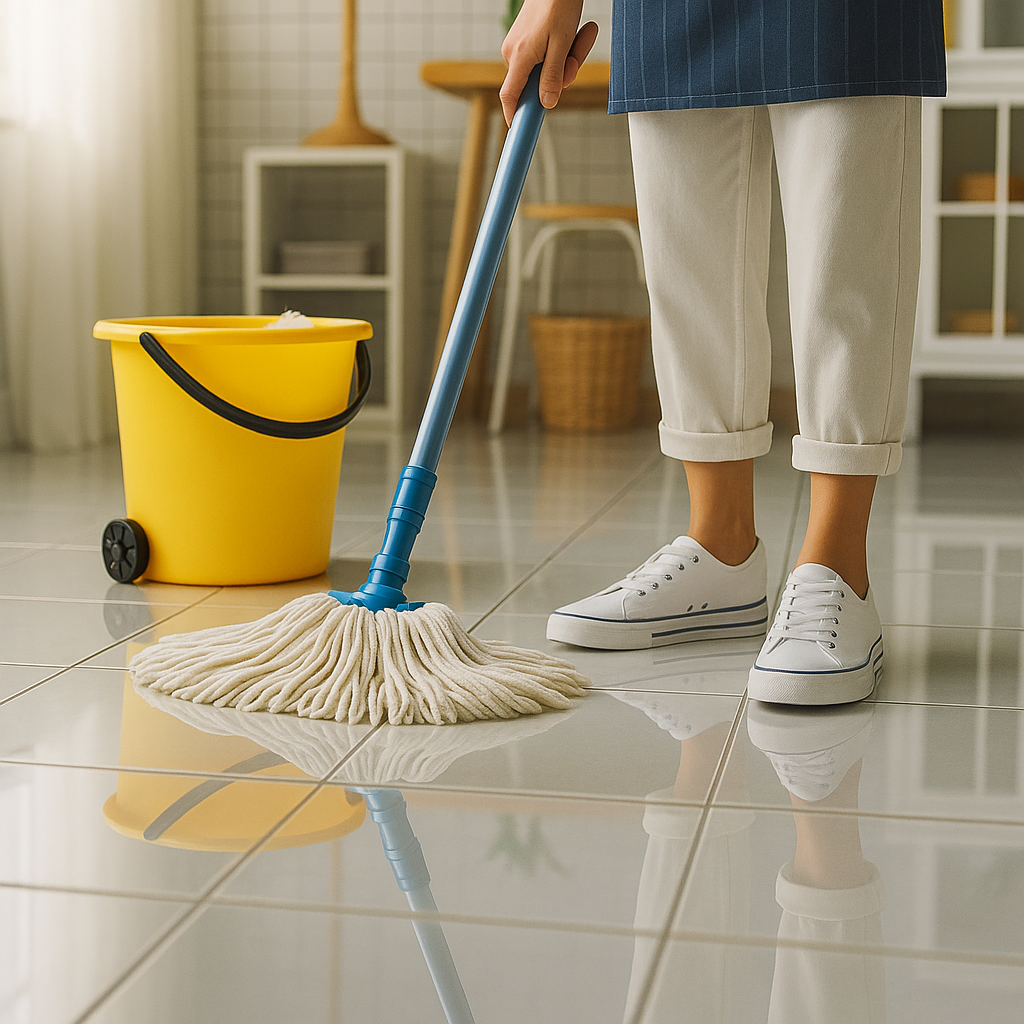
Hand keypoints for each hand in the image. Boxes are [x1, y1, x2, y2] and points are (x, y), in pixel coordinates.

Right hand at [500, 0, 598, 125]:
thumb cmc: (558, 4)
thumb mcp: (561, 44)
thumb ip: (553, 77)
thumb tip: (547, 103)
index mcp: (519, 57)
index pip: (510, 96)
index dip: (514, 115)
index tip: (520, 131)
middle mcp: (514, 54)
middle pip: (536, 83)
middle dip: (561, 75)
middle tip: (575, 58)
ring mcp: (519, 46)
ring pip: (546, 69)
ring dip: (567, 59)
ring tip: (578, 35)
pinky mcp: (527, 40)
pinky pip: (546, 56)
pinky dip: (562, 50)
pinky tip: (571, 33)